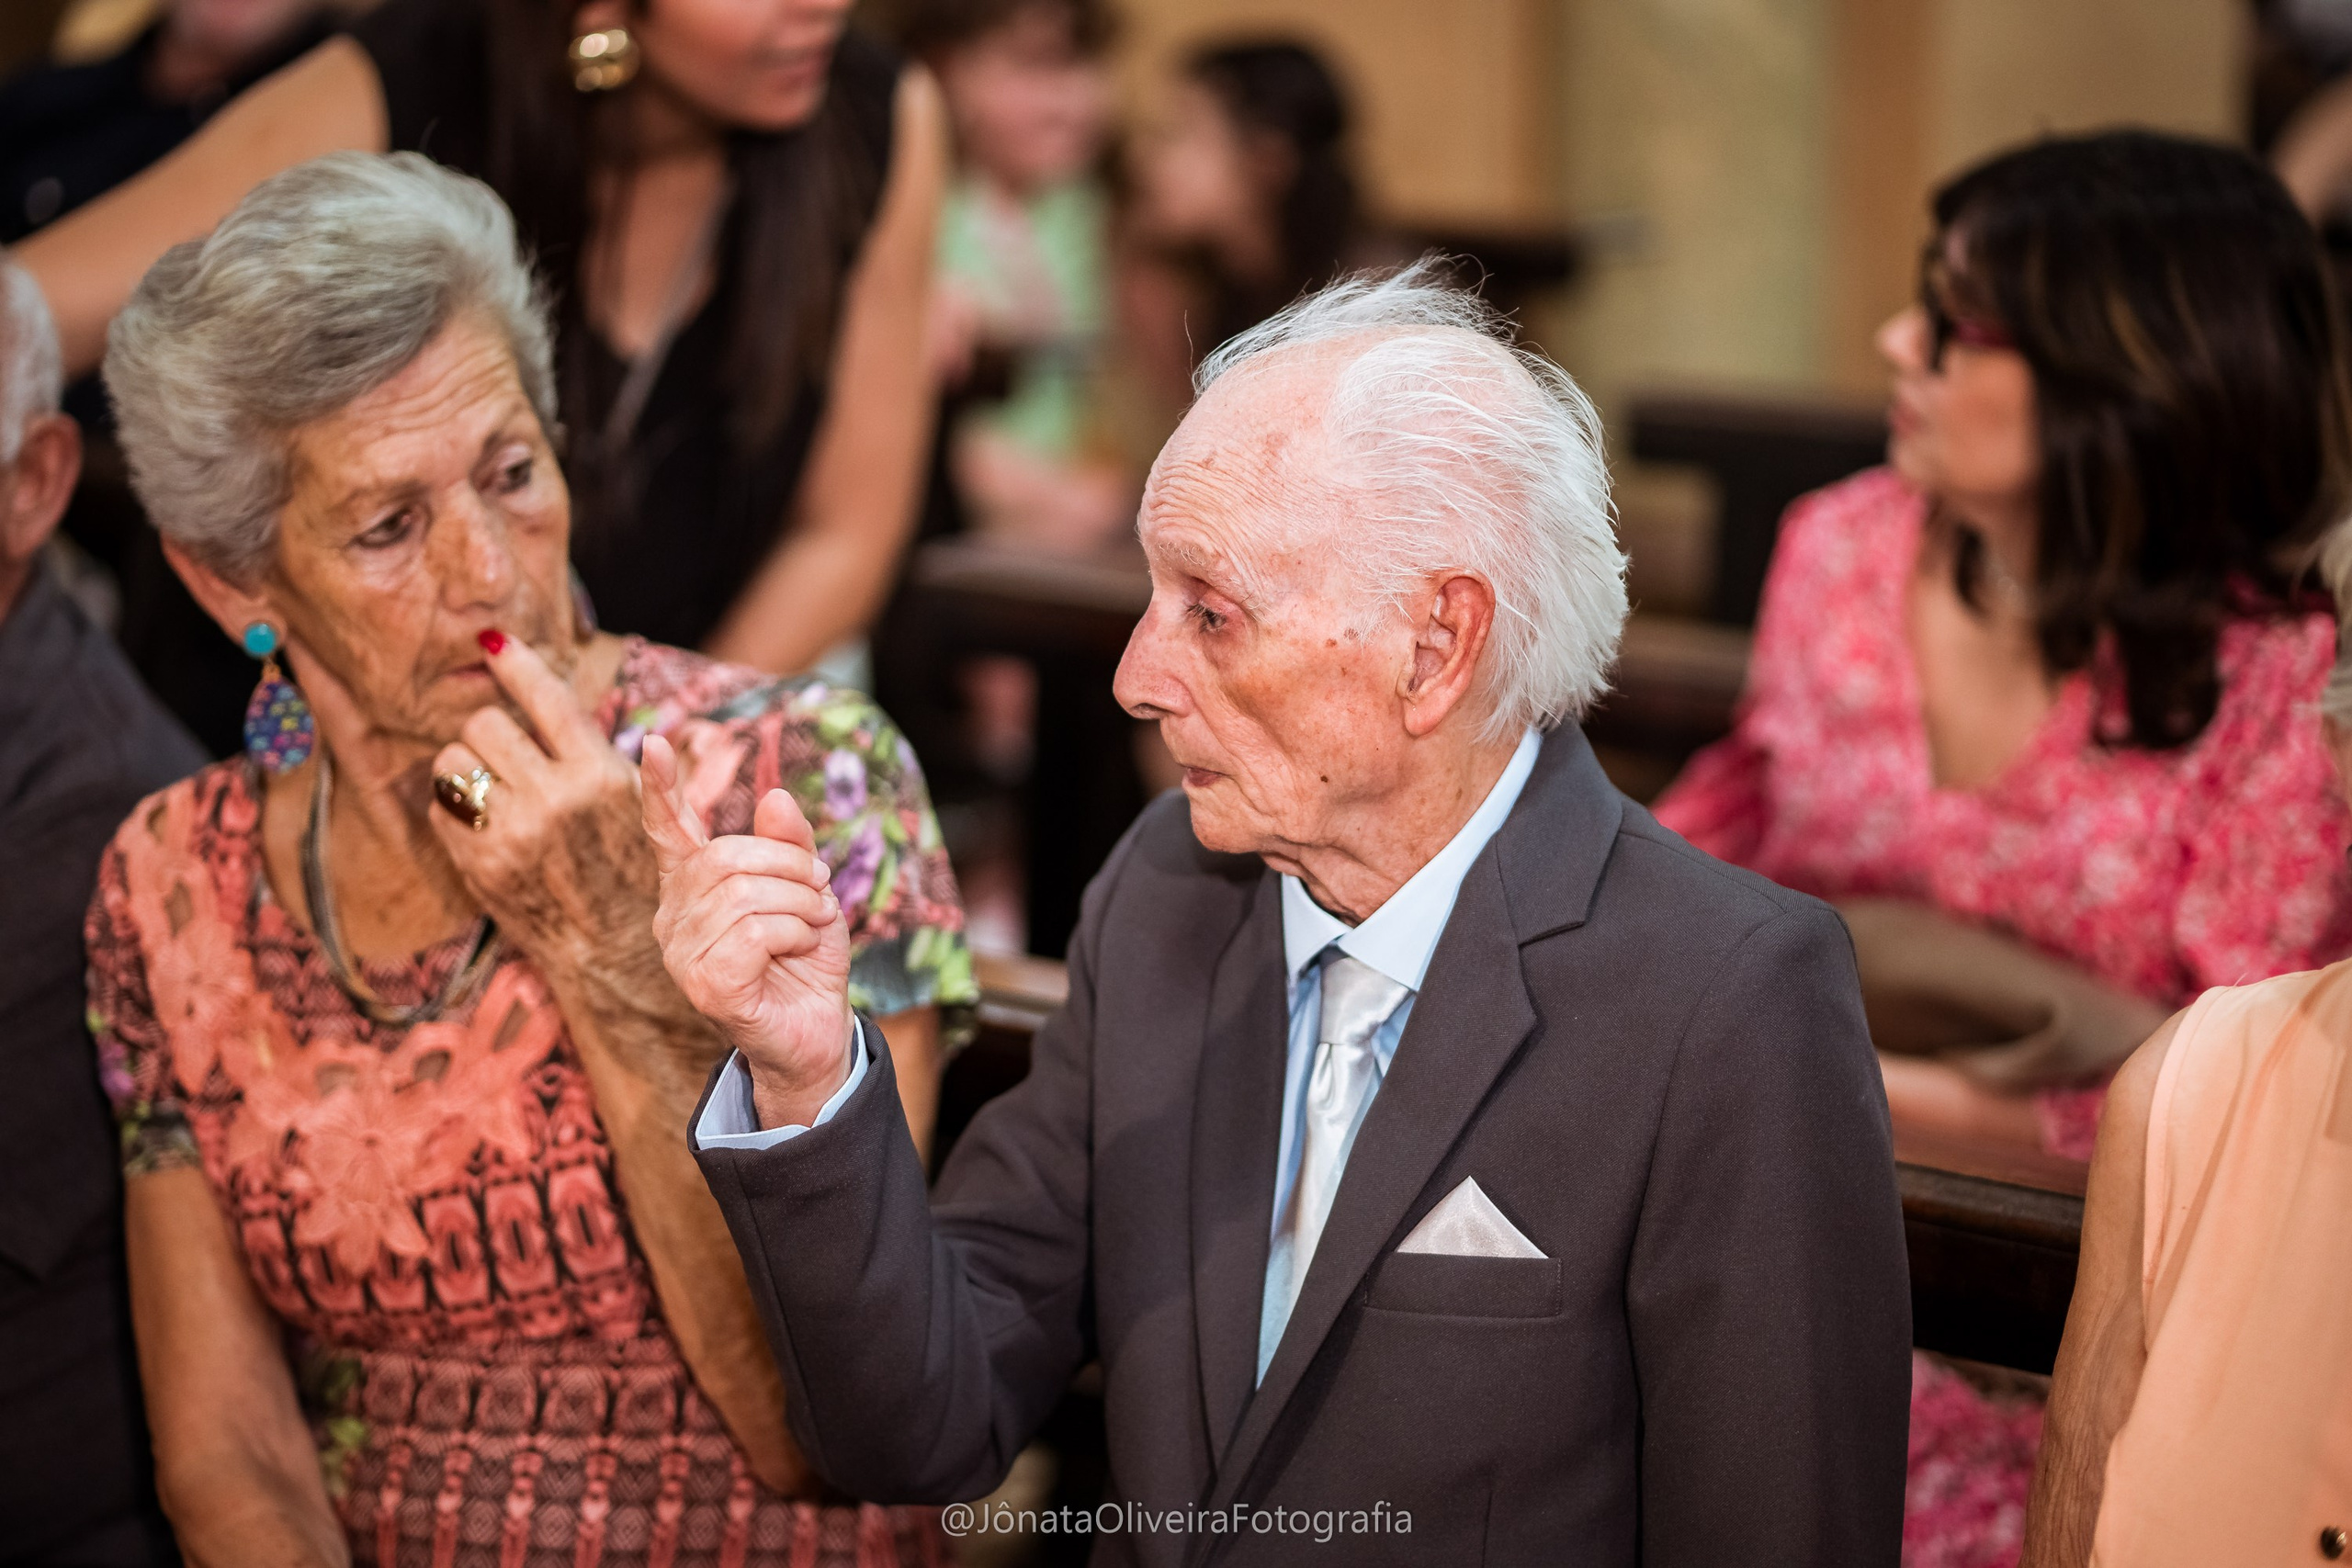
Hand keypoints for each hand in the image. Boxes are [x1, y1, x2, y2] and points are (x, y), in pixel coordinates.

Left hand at [424, 631, 657, 969]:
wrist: (615, 954)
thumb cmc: (638, 876)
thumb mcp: (656, 815)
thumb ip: (641, 768)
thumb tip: (643, 735)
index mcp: (600, 776)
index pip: (546, 698)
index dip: (516, 663)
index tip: (491, 642)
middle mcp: (554, 799)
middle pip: (484, 723)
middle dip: (488, 732)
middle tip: (505, 754)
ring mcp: (512, 833)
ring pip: (452, 760)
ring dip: (464, 766)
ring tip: (491, 788)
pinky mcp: (479, 864)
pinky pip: (440, 806)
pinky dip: (453, 807)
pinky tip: (483, 824)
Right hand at [641, 731, 854, 1127]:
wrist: (816, 1031)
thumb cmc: (805, 961)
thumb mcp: (807, 891)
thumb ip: (790, 846)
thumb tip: (775, 795)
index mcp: (692, 889)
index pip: (667, 832)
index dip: (659, 789)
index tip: (653, 742)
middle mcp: (674, 919)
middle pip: (726, 857)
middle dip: (789, 867)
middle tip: (819, 893)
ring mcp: (682, 955)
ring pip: (745, 895)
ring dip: (800, 906)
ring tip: (813, 926)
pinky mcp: (703, 986)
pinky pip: (755, 933)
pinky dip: (794, 933)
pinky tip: (799, 951)